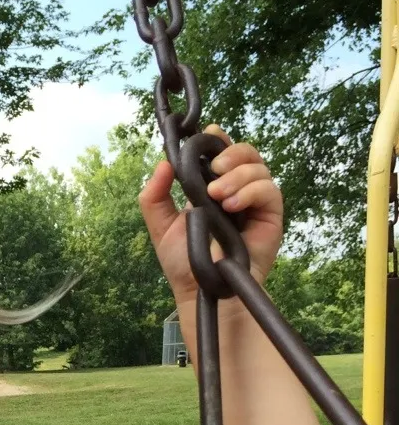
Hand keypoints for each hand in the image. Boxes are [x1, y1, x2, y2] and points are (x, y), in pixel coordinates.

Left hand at [139, 126, 282, 303]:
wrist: (202, 289)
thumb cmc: (184, 262)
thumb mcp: (161, 226)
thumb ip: (154, 196)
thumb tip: (163, 163)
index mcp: (212, 187)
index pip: (222, 153)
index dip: (218, 140)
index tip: (209, 135)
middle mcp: (236, 190)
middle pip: (245, 153)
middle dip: (231, 154)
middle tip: (214, 171)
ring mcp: (254, 202)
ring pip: (258, 168)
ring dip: (238, 175)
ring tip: (218, 197)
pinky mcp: (270, 216)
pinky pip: (269, 190)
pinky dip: (251, 191)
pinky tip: (232, 206)